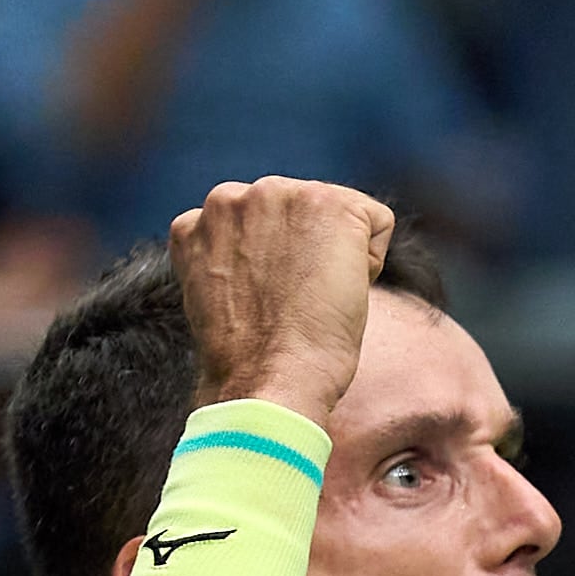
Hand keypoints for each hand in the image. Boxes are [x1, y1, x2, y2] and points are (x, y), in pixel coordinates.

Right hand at [169, 177, 389, 418]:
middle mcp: (229, 197)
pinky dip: (370, 262)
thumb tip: (273, 255)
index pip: (259, 226)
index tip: (268, 304)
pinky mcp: (325, 203)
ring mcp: (276, 194)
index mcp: (198, 222)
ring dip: (334, 255)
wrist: (269, 380)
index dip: (275, 269)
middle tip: (291, 304)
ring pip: (335, 215)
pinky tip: (337, 294)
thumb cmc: (250, 361)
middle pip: (298, 214)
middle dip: (304, 252)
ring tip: (311, 299)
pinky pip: (376, 223)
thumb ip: (235, 258)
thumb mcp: (221, 295)